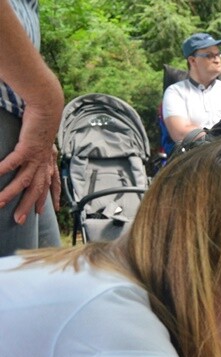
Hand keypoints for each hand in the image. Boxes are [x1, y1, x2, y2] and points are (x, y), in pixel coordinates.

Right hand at [0, 105, 60, 223]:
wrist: (47, 108)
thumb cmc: (43, 123)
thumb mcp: (46, 141)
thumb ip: (44, 151)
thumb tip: (46, 153)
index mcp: (49, 162)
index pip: (52, 184)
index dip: (53, 197)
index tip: (52, 211)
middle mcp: (44, 163)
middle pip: (37, 189)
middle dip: (28, 206)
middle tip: (19, 220)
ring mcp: (36, 157)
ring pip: (23, 180)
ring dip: (11, 193)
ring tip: (0, 203)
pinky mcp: (27, 148)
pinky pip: (13, 162)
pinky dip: (4, 169)